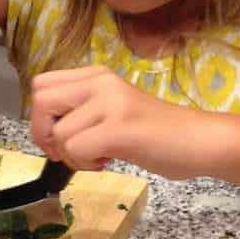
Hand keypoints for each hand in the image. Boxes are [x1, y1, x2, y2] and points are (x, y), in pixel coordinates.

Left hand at [29, 65, 198, 177]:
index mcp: (97, 75)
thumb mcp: (113, 109)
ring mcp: (111, 103)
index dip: (41, 117)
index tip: (61, 137)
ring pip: (59, 133)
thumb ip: (82, 110)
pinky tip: (107, 160)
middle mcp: (101, 82)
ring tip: (100, 157)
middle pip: (40, 101)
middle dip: (44, 134)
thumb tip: (47, 130)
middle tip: (69, 151)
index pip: (42, 85)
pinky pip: (76, 148)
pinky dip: (85, 163)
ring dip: (72, 156)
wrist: (199, 140)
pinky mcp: (119, 128)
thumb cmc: (157, 132)